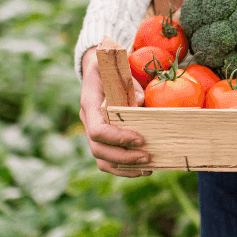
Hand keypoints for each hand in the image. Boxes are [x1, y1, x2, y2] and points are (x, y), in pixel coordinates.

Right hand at [79, 47, 151, 176]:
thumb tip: (141, 103)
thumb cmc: (110, 67)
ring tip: (148, 167)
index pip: (97, 130)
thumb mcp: (119, 67)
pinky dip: (123, 168)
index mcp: (89, 103)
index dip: (117, 138)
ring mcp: (92, 131)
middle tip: (148, 157)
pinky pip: (106, 160)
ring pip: (101, 159)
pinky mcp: (100, 138)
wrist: (97, 68)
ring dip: (125, 167)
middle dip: (124, 157)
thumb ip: (129, 84)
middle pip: (98, 149)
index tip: (140, 139)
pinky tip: (141, 169)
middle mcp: (88, 120)